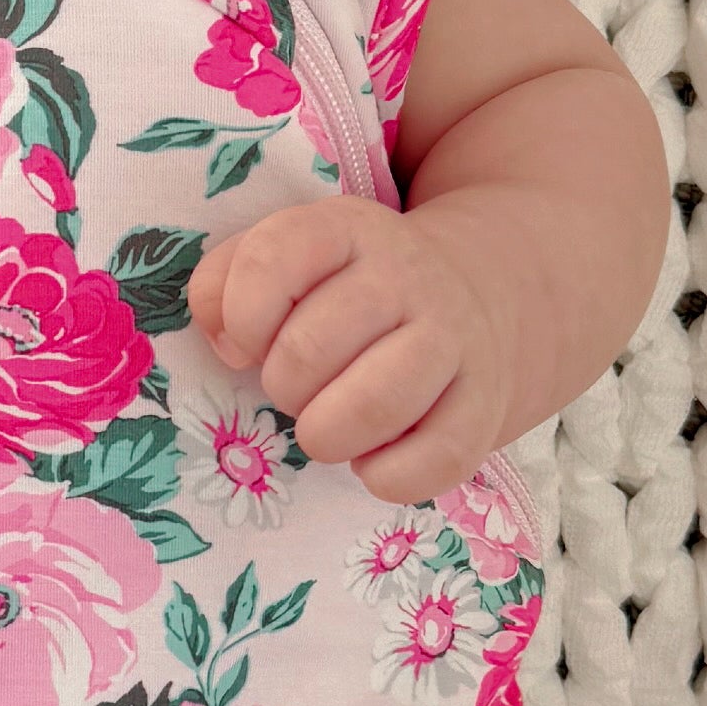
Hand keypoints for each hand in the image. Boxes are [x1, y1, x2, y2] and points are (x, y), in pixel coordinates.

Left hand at [187, 198, 517, 506]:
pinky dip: (384, 476)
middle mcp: (406, 276)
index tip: (250, 342)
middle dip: (282, 388)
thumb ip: (222, 286)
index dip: (241, 318)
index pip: (270, 261)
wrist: (473, 298)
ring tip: (328, 426)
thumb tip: (228, 346)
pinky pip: (428, 462)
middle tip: (297, 389)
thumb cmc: (347, 293)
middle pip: (307, 350)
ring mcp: (453, 339)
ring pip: (372, 408)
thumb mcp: (284, 259)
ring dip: (326, 436)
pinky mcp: (484, 405)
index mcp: (345, 229)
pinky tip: (374, 455)